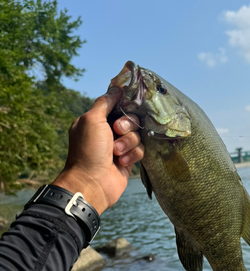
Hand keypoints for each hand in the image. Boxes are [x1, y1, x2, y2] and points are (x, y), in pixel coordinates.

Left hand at [53, 87, 143, 214]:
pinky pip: (140, 150)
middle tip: (117, 132)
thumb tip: (117, 88)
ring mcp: (119, 147)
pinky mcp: (128, 160)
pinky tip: (122, 163)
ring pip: (137, 135)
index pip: (117, 106)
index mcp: (96, 120)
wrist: (93, 182)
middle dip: (127, 126)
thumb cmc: (88, 150)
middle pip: (131, 119)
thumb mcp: (91, 120)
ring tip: (116, 153)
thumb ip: (104, 102)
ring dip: (128, 143)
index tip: (126, 108)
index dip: (124, 106)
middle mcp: (108, 132)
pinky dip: (132, 155)